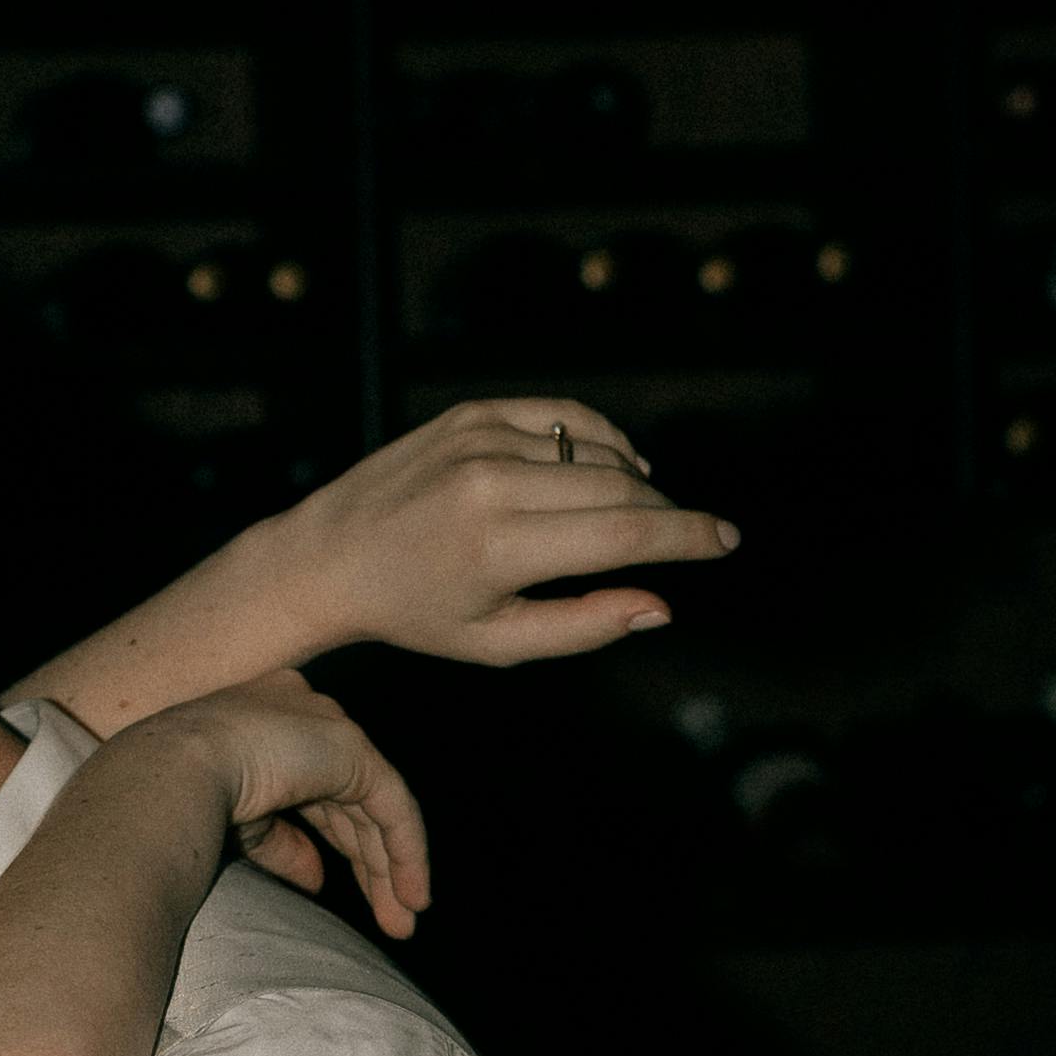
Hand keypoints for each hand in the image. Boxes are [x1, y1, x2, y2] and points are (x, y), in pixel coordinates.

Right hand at [153, 668, 430, 936]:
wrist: (170, 774)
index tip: (336, 885)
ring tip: (401, 924)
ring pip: (374, 808)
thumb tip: (317, 880)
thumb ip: (282, 845)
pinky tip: (411, 896)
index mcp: (264, 723)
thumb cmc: (180, 799)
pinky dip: (405, 852)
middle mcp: (301, 715)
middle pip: (347, 802)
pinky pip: (392, 806)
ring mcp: (327, 726)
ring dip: (391, 869)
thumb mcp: (239, 825)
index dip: (332, 839)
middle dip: (369, 865)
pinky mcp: (351, 747)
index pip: (313, 787)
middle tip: (388, 919)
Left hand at [274, 396, 739, 672]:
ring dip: (633, 483)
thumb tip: (661, 607)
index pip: (624, 536)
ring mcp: (481, 438)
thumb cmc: (415, 612)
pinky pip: (564, 419)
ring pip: (596, 453)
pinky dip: (599, 442)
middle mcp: (491, 483)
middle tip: (692, 537)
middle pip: (620, 491)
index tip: (727, 540)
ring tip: (640, 516)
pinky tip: (614, 468)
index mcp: (498, 548)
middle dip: (667, 515)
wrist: (329, 555)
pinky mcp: (473, 413)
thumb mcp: (497, 643)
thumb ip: (584, 627)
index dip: (688, 538)